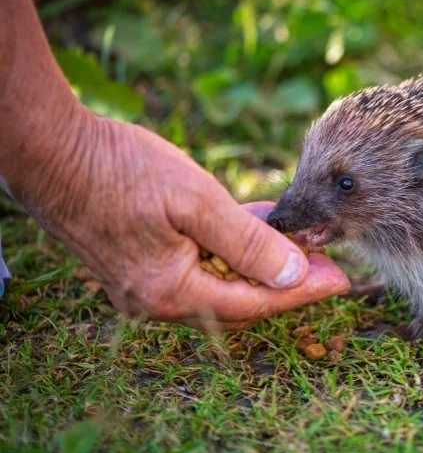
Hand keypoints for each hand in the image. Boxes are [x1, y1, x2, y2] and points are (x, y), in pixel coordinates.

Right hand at [20, 115, 349, 330]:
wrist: (50, 148)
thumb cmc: (120, 169)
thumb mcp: (195, 200)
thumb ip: (249, 242)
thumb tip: (295, 274)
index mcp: (171, 292)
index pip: (256, 303)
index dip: (303, 291)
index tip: (342, 279)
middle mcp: (157, 300)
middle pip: (240, 301)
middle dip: (288, 283)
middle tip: (329, 263)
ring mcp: (144, 284)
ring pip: (221, 283)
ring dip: (262, 266)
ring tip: (304, 246)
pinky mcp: (139, 262)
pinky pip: (199, 267)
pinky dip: (231, 252)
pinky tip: (259, 230)